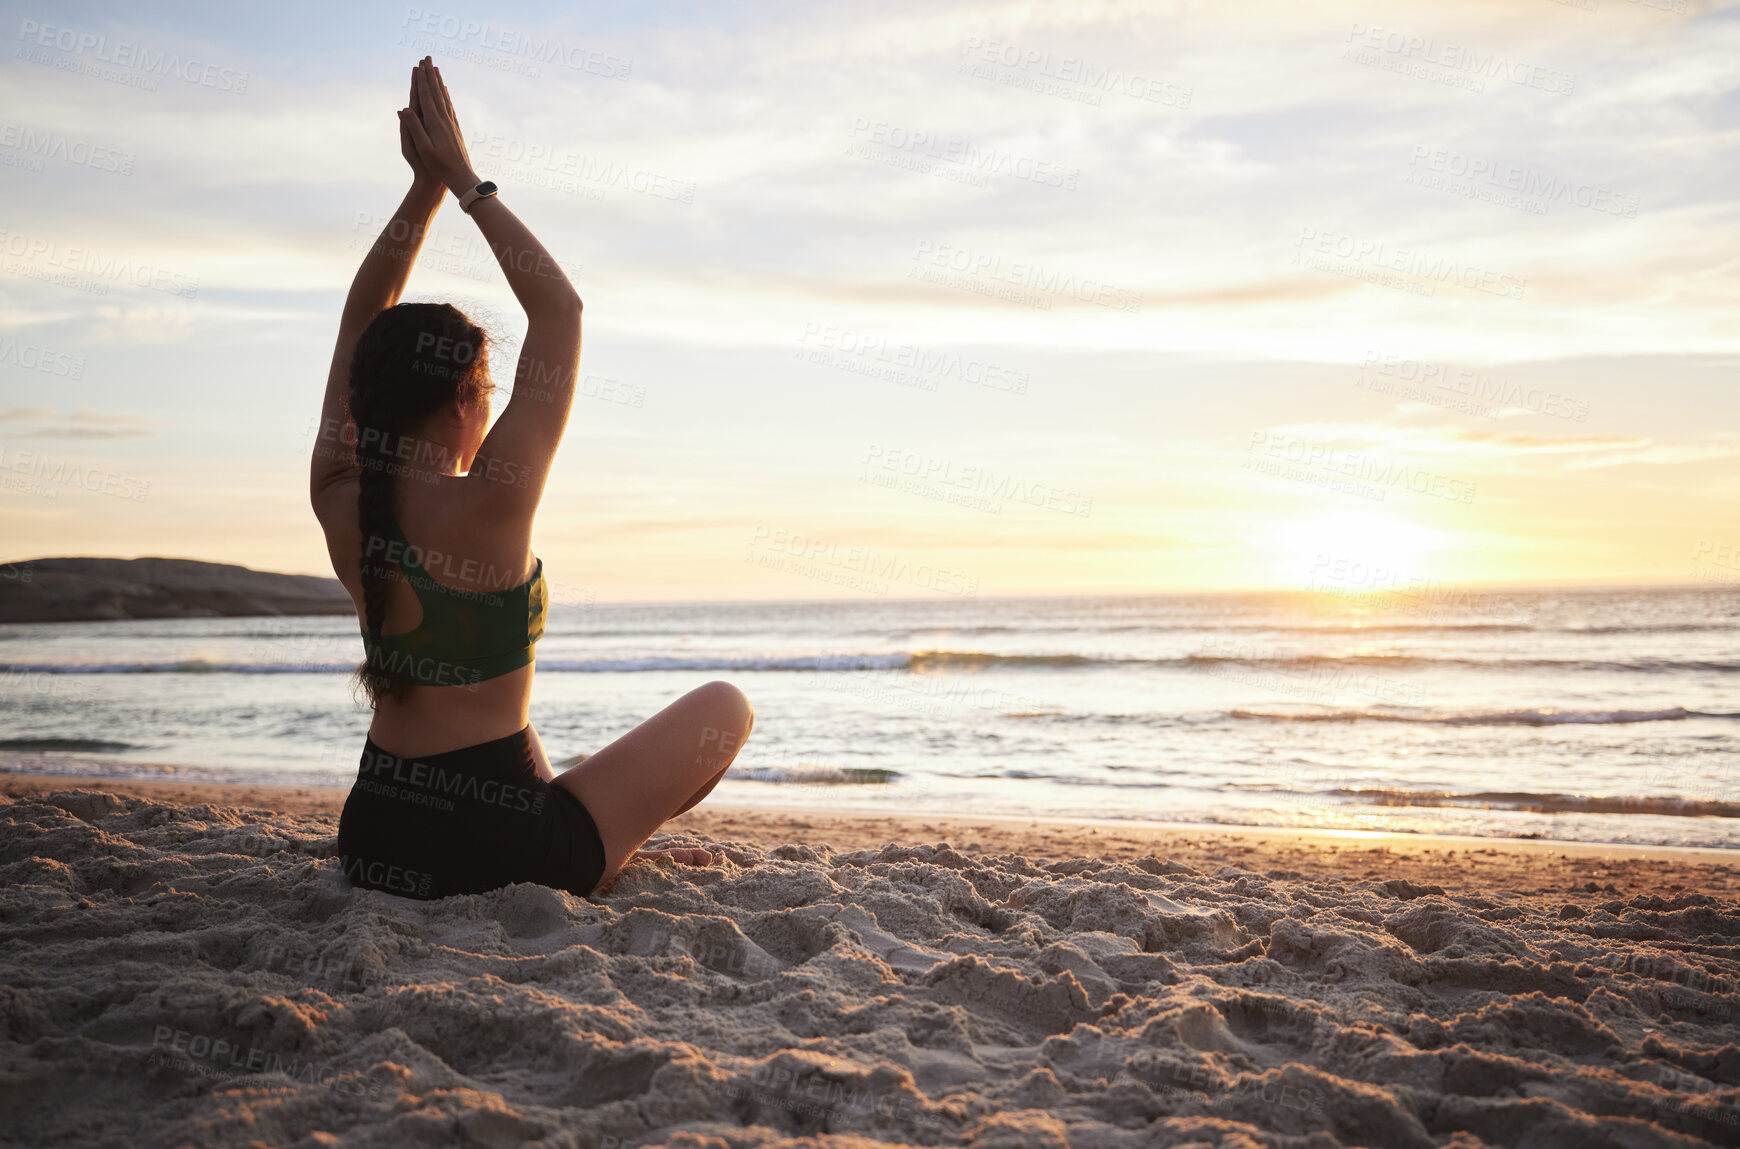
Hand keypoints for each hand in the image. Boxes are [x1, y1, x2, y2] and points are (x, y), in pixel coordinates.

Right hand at [399, 56, 479, 195]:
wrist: (461, 177)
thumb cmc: (439, 166)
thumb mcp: (422, 148)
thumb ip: (414, 128)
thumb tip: (404, 108)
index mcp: (435, 123)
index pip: (427, 95)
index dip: (422, 79)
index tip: (419, 65)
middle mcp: (445, 119)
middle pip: (436, 92)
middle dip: (430, 74)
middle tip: (427, 58)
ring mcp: (452, 123)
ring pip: (444, 97)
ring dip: (439, 82)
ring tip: (436, 69)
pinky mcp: (455, 129)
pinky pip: (449, 107)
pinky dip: (446, 96)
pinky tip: (445, 92)